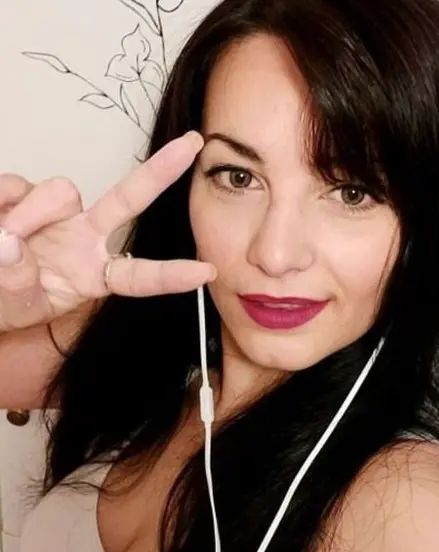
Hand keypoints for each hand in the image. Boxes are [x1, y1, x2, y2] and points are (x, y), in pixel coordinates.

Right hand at [0, 131, 214, 331]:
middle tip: (193, 143)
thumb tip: (12, 243)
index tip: (205, 272)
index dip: (169, 276)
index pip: (137, 275)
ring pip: (62, 191)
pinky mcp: (24, 195)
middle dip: (159, 172)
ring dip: (32, 214)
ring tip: (5, 240)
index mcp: (92, 275)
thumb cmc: (4, 301)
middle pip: (127, 200)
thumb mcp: (14, 309)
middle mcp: (83, 238)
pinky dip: (4, 202)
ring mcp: (57, 214)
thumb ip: (17, 286)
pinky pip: (19, 184)